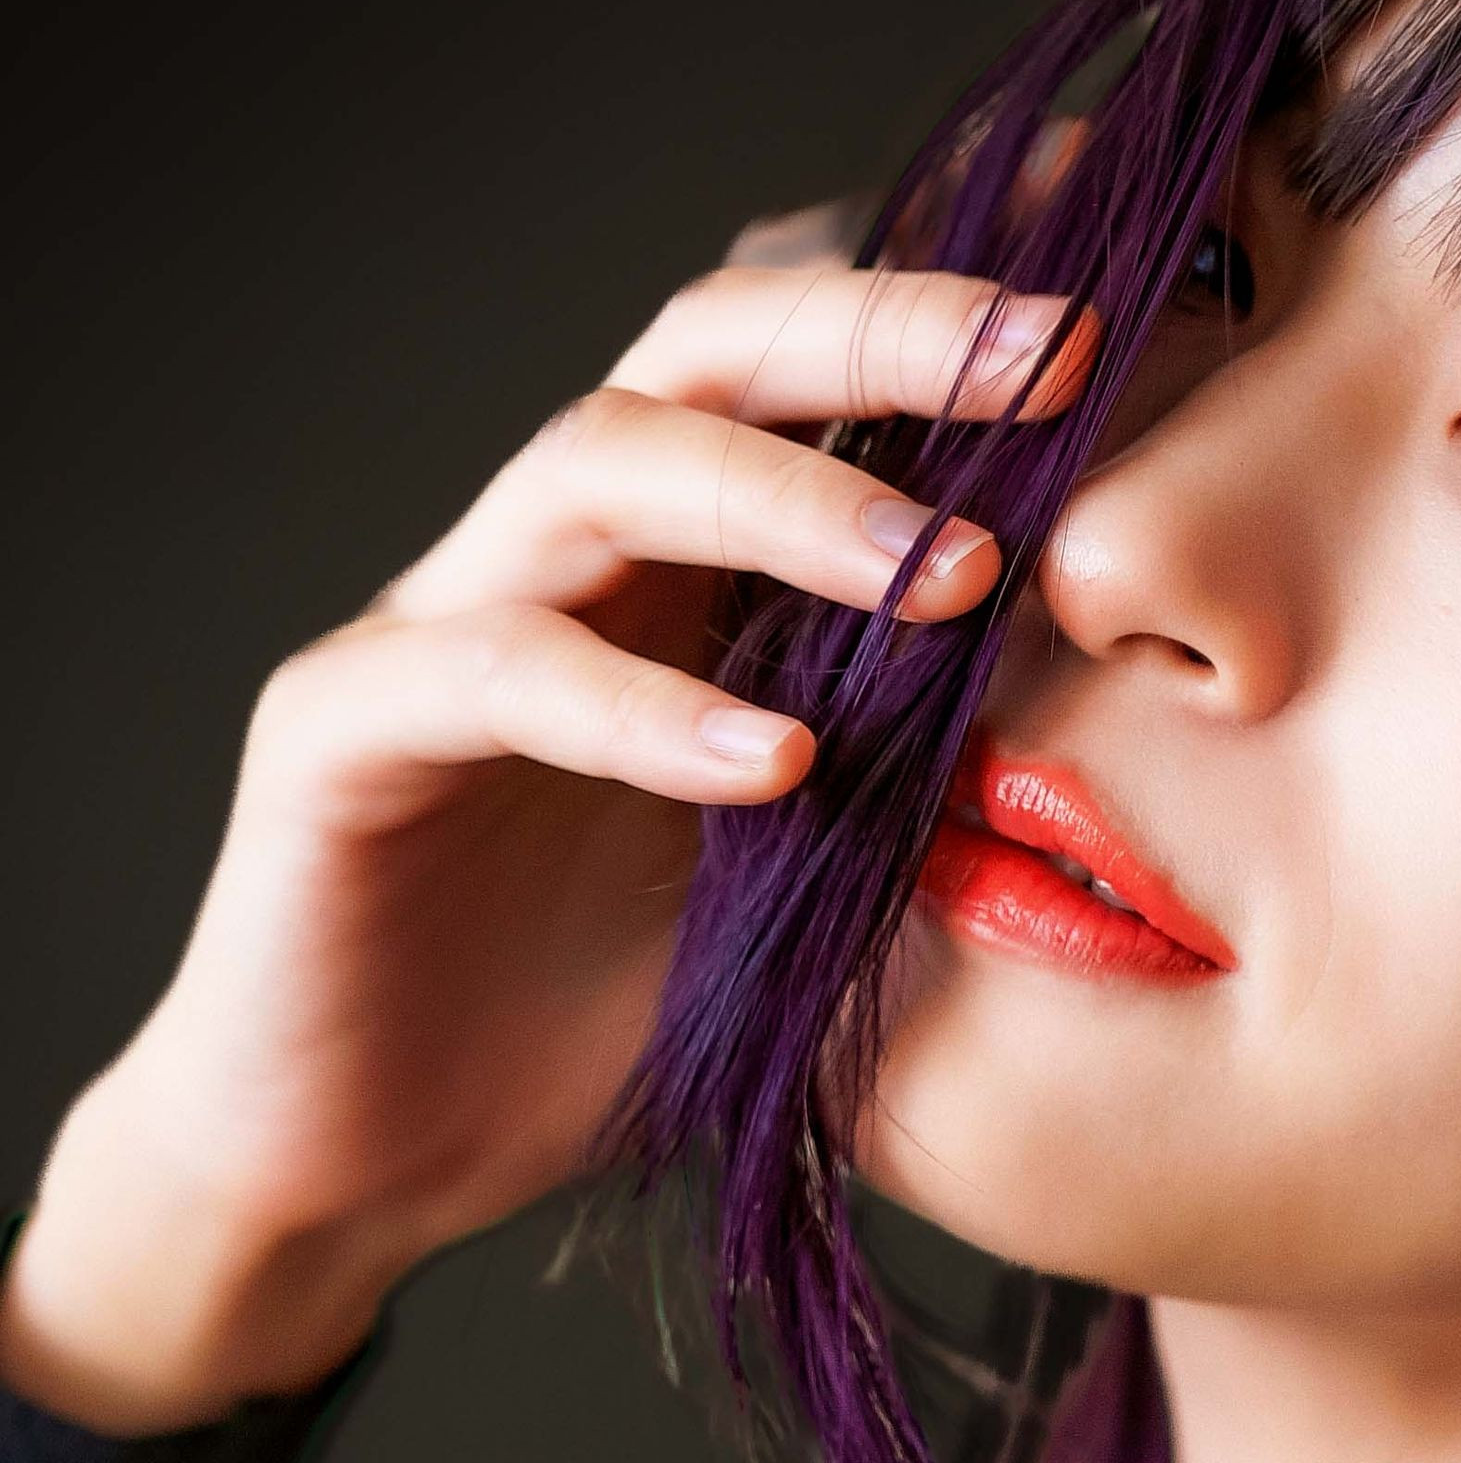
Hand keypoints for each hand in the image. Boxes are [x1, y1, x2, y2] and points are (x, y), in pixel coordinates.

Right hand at [0, 214, 1095, 1432]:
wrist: (370, 1165)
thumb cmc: (593, 1026)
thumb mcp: (807, 900)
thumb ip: (915, 797)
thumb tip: (1109, 739)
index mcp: (674, 580)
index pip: (802, 382)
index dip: (941, 320)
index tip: (1115, 297)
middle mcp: (558, 563)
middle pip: (707, 354)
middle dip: (886, 334)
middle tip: (1057, 356)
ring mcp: (439, 628)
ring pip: (599, 465)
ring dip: (787, 501)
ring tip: (947, 573)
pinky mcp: (342, 732)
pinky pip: (500, 674)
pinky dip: (648, 711)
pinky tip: (779, 765)